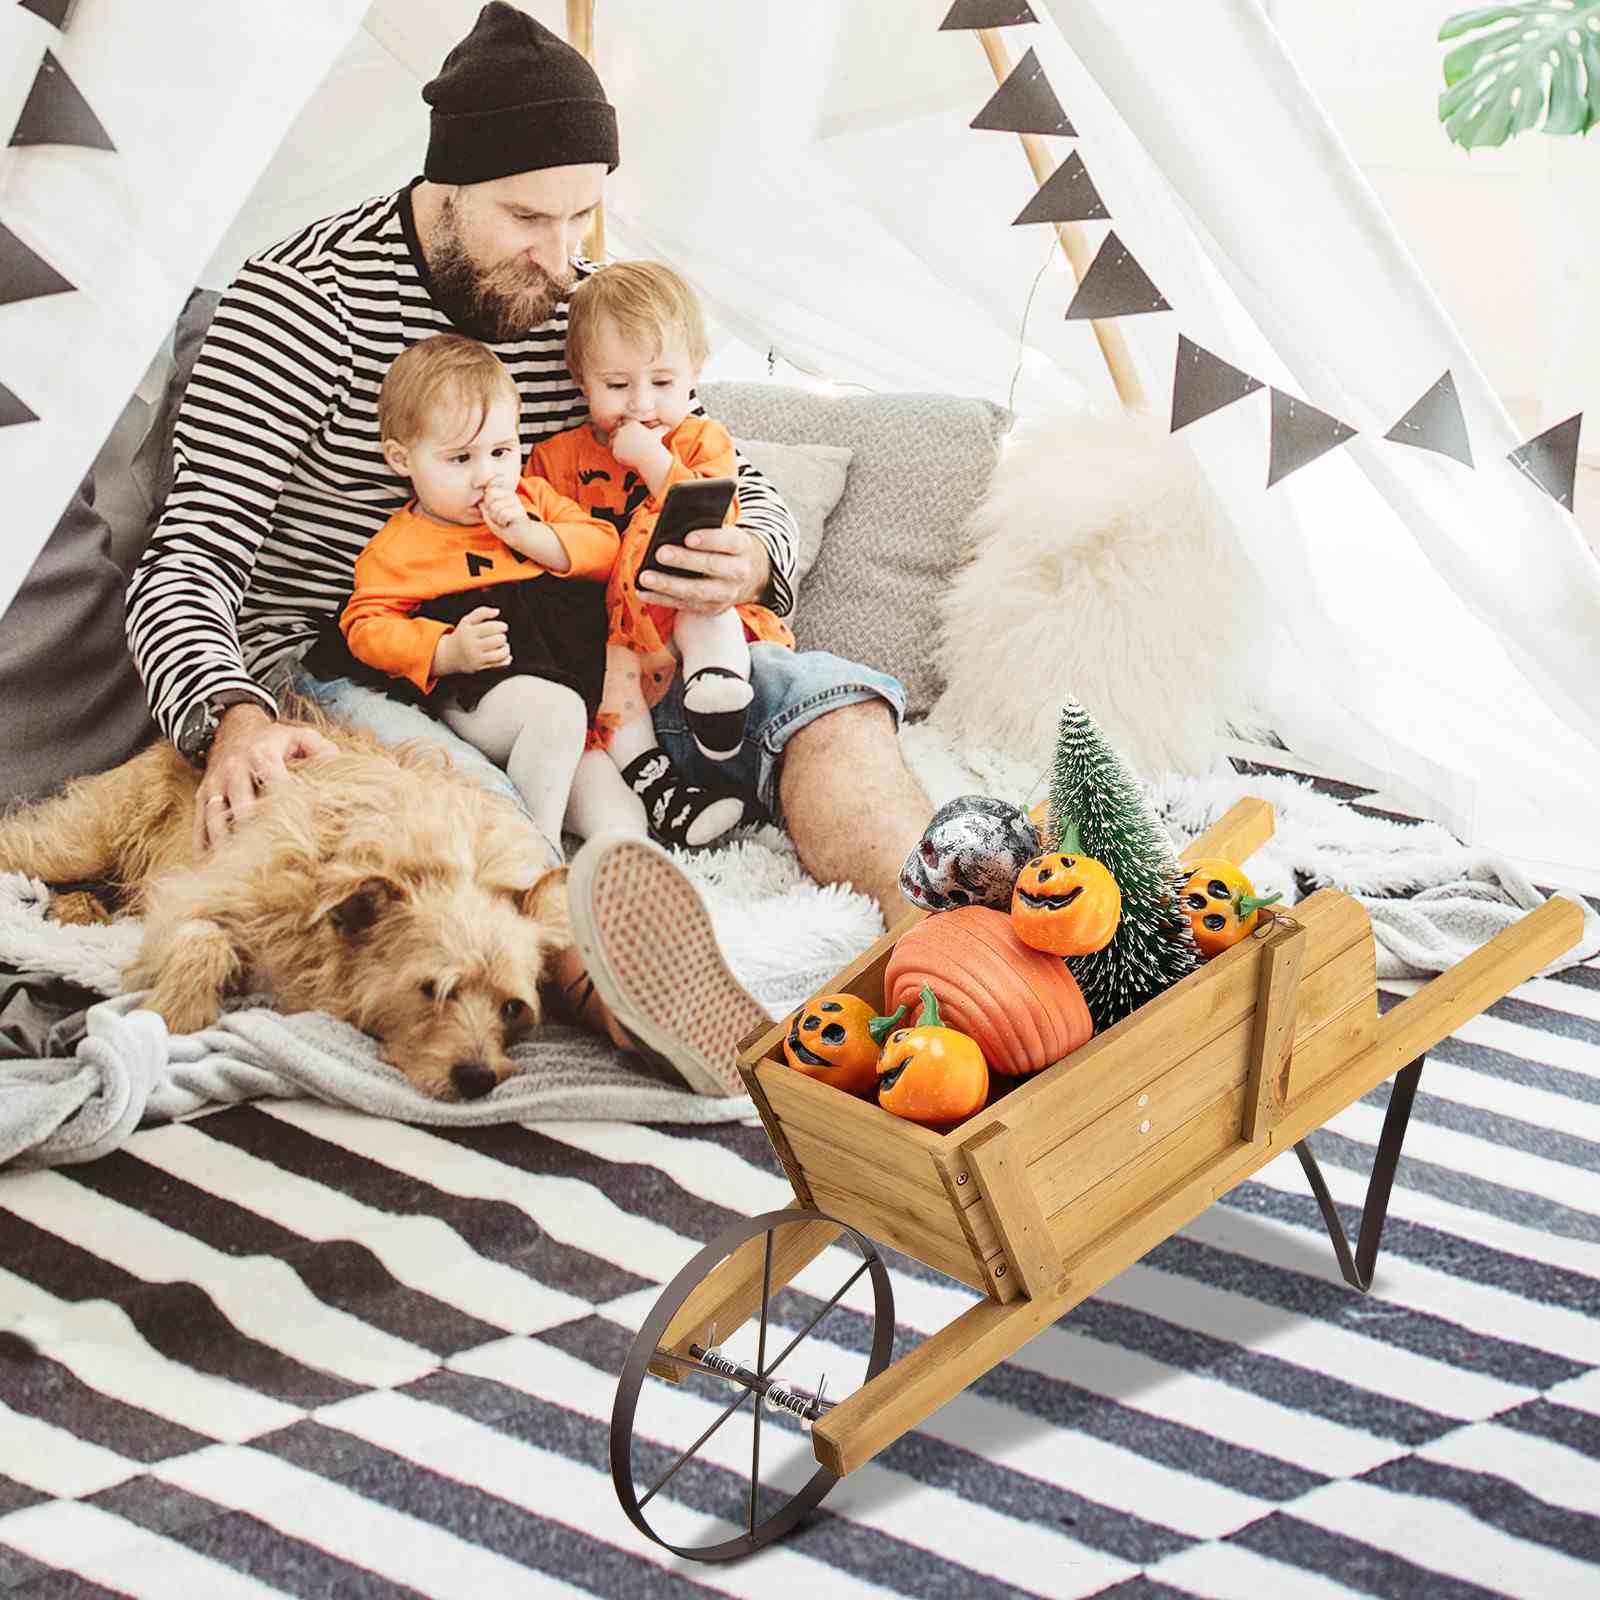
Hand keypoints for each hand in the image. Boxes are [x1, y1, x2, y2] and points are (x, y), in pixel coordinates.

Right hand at [192, 705, 337, 853]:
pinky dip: (204, 843)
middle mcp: (234, 769)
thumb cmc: (275, 740)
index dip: (286, 803)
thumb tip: (341, 771)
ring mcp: (215, 783)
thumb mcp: (300, 736)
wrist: (233, 729)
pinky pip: (199, 822)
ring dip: (226, 842)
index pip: (274, 781)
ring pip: (216, 816)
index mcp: (261, 753)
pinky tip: (212, 864)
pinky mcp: (202, 795)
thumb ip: (323, 750)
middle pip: (241, 804)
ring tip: (240, 866)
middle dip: (253, 829)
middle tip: (269, 857)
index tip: (300, 829)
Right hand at [435, 606, 510, 675]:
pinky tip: (503, 654)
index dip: (502, 626)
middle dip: (503, 637)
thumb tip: (497, 611)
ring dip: (506, 648)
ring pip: (500, 653)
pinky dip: (506, 659)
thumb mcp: (467, 621)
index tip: (503, 627)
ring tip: (503, 645)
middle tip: (500, 636)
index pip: (492, 628)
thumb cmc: (462, 635)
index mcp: (468, 632)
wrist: (449, 655)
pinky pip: (499, 664)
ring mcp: (476, 658)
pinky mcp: (479, 668)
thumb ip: (481, 612)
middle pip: (498, 640)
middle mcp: (471, 646)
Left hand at [480, 483, 529, 538]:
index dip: (484, 492)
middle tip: (497, 517)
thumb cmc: (505, 526)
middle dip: (489, 509)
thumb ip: (482, 509)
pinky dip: (502, 522)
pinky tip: (508, 524)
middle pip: (490, 495)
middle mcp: (511, 495)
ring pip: (495, 507)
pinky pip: (503, 515)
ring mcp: (516, 502)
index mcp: (504, 493)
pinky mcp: (519, 511)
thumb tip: (469, 508)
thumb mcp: (490, 517)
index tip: (480, 493)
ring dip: (496, 518)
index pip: (491, 486)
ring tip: (503, 521)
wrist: (520, 538)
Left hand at [609, 420, 667, 473]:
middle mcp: (622, 429)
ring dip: (616, 446)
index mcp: (630, 423)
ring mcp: (617, 438)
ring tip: (627, 451)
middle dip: (618, 438)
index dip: (624, 430)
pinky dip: (617, 454)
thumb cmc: (654, 446)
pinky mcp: (614, 448)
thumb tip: (668, 426)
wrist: (650, 458)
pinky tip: (626, 456)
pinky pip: (612, 450)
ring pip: (611, 441)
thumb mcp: (657, 434)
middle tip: (627, 446)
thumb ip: (660, 429)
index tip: (630, 438)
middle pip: (614, 432)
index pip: (622, 423)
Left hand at [636, 523, 770, 613]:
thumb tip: (673, 523)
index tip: (688, 538)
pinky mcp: (711, 608)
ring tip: (645, 577)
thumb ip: (706, 525)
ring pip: (696, 591)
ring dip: (668, 585)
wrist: (748, 576)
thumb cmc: (725, 546)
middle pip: (711, 566)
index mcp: (742, 547)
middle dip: (684, 561)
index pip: (729, 542)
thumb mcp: (725, 532)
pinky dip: (661, 599)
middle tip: (660, 553)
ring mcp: (726, 594)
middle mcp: (738, 572)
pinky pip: (684, 605)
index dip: (710, 540)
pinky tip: (643, 591)